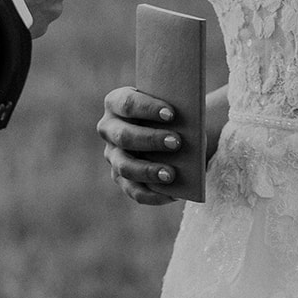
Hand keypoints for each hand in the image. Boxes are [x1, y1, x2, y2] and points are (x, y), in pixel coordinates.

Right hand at [97, 86, 181, 204]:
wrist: (173, 128)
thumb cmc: (172, 112)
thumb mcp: (173, 108)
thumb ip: (176, 115)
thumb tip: (189, 133)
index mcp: (116, 102)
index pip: (127, 103)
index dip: (147, 109)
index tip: (171, 114)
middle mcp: (109, 128)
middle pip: (124, 136)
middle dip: (151, 140)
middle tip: (176, 142)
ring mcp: (112, 155)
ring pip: (125, 166)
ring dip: (149, 170)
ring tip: (172, 174)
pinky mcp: (121, 177)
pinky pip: (134, 190)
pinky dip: (154, 194)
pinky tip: (174, 193)